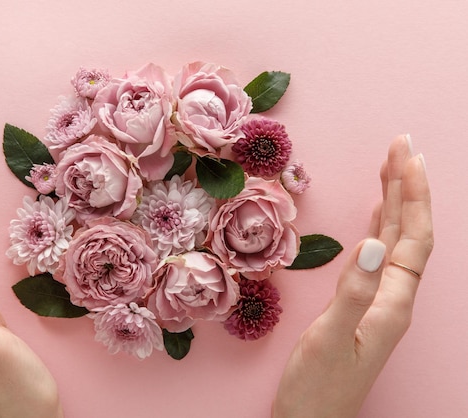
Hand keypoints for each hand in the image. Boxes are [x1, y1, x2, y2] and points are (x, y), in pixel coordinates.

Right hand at [272, 135, 432, 416]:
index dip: (412, 195)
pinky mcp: (363, 308)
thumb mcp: (330, 340)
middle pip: (409, 235)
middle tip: (399, 146)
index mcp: (391, 305)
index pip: (413, 238)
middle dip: (407, 188)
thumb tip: (373, 242)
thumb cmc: (316, 389)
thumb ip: (354, 292)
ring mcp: (380, 305)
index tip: (405, 155)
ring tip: (391, 170)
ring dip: (396, 205)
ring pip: (395, 244)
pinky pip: (380, 259)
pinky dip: (380, 230)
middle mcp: (393, 301)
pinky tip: (377, 219)